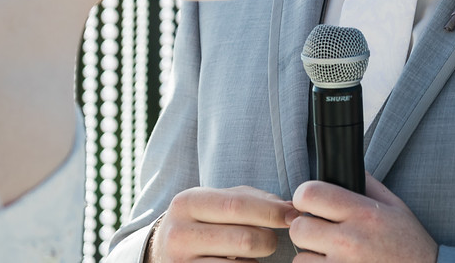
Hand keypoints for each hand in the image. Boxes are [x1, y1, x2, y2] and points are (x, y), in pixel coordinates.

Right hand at [148, 185, 296, 261]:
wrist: (161, 250)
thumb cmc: (201, 221)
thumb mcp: (215, 201)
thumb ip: (250, 198)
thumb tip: (287, 207)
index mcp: (188, 202)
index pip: (237, 206)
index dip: (270, 211)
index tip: (293, 215)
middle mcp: (180, 233)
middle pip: (244, 239)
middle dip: (268, 239)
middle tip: (271, 238)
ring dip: (257, 259)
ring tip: (253, 251)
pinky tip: (241, 262)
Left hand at [288, 174, 437, 262]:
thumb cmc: (409, 243)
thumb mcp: (395, 206)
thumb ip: (368, 184)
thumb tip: (345, 167)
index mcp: (363, 213)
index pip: (311, 194)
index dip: (305, 196)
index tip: (310, 202)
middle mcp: (350, 241)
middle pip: (299, 227)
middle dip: (305, 227)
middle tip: (318, 230)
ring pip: (300, 257)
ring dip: (310, 255)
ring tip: (328, 254)